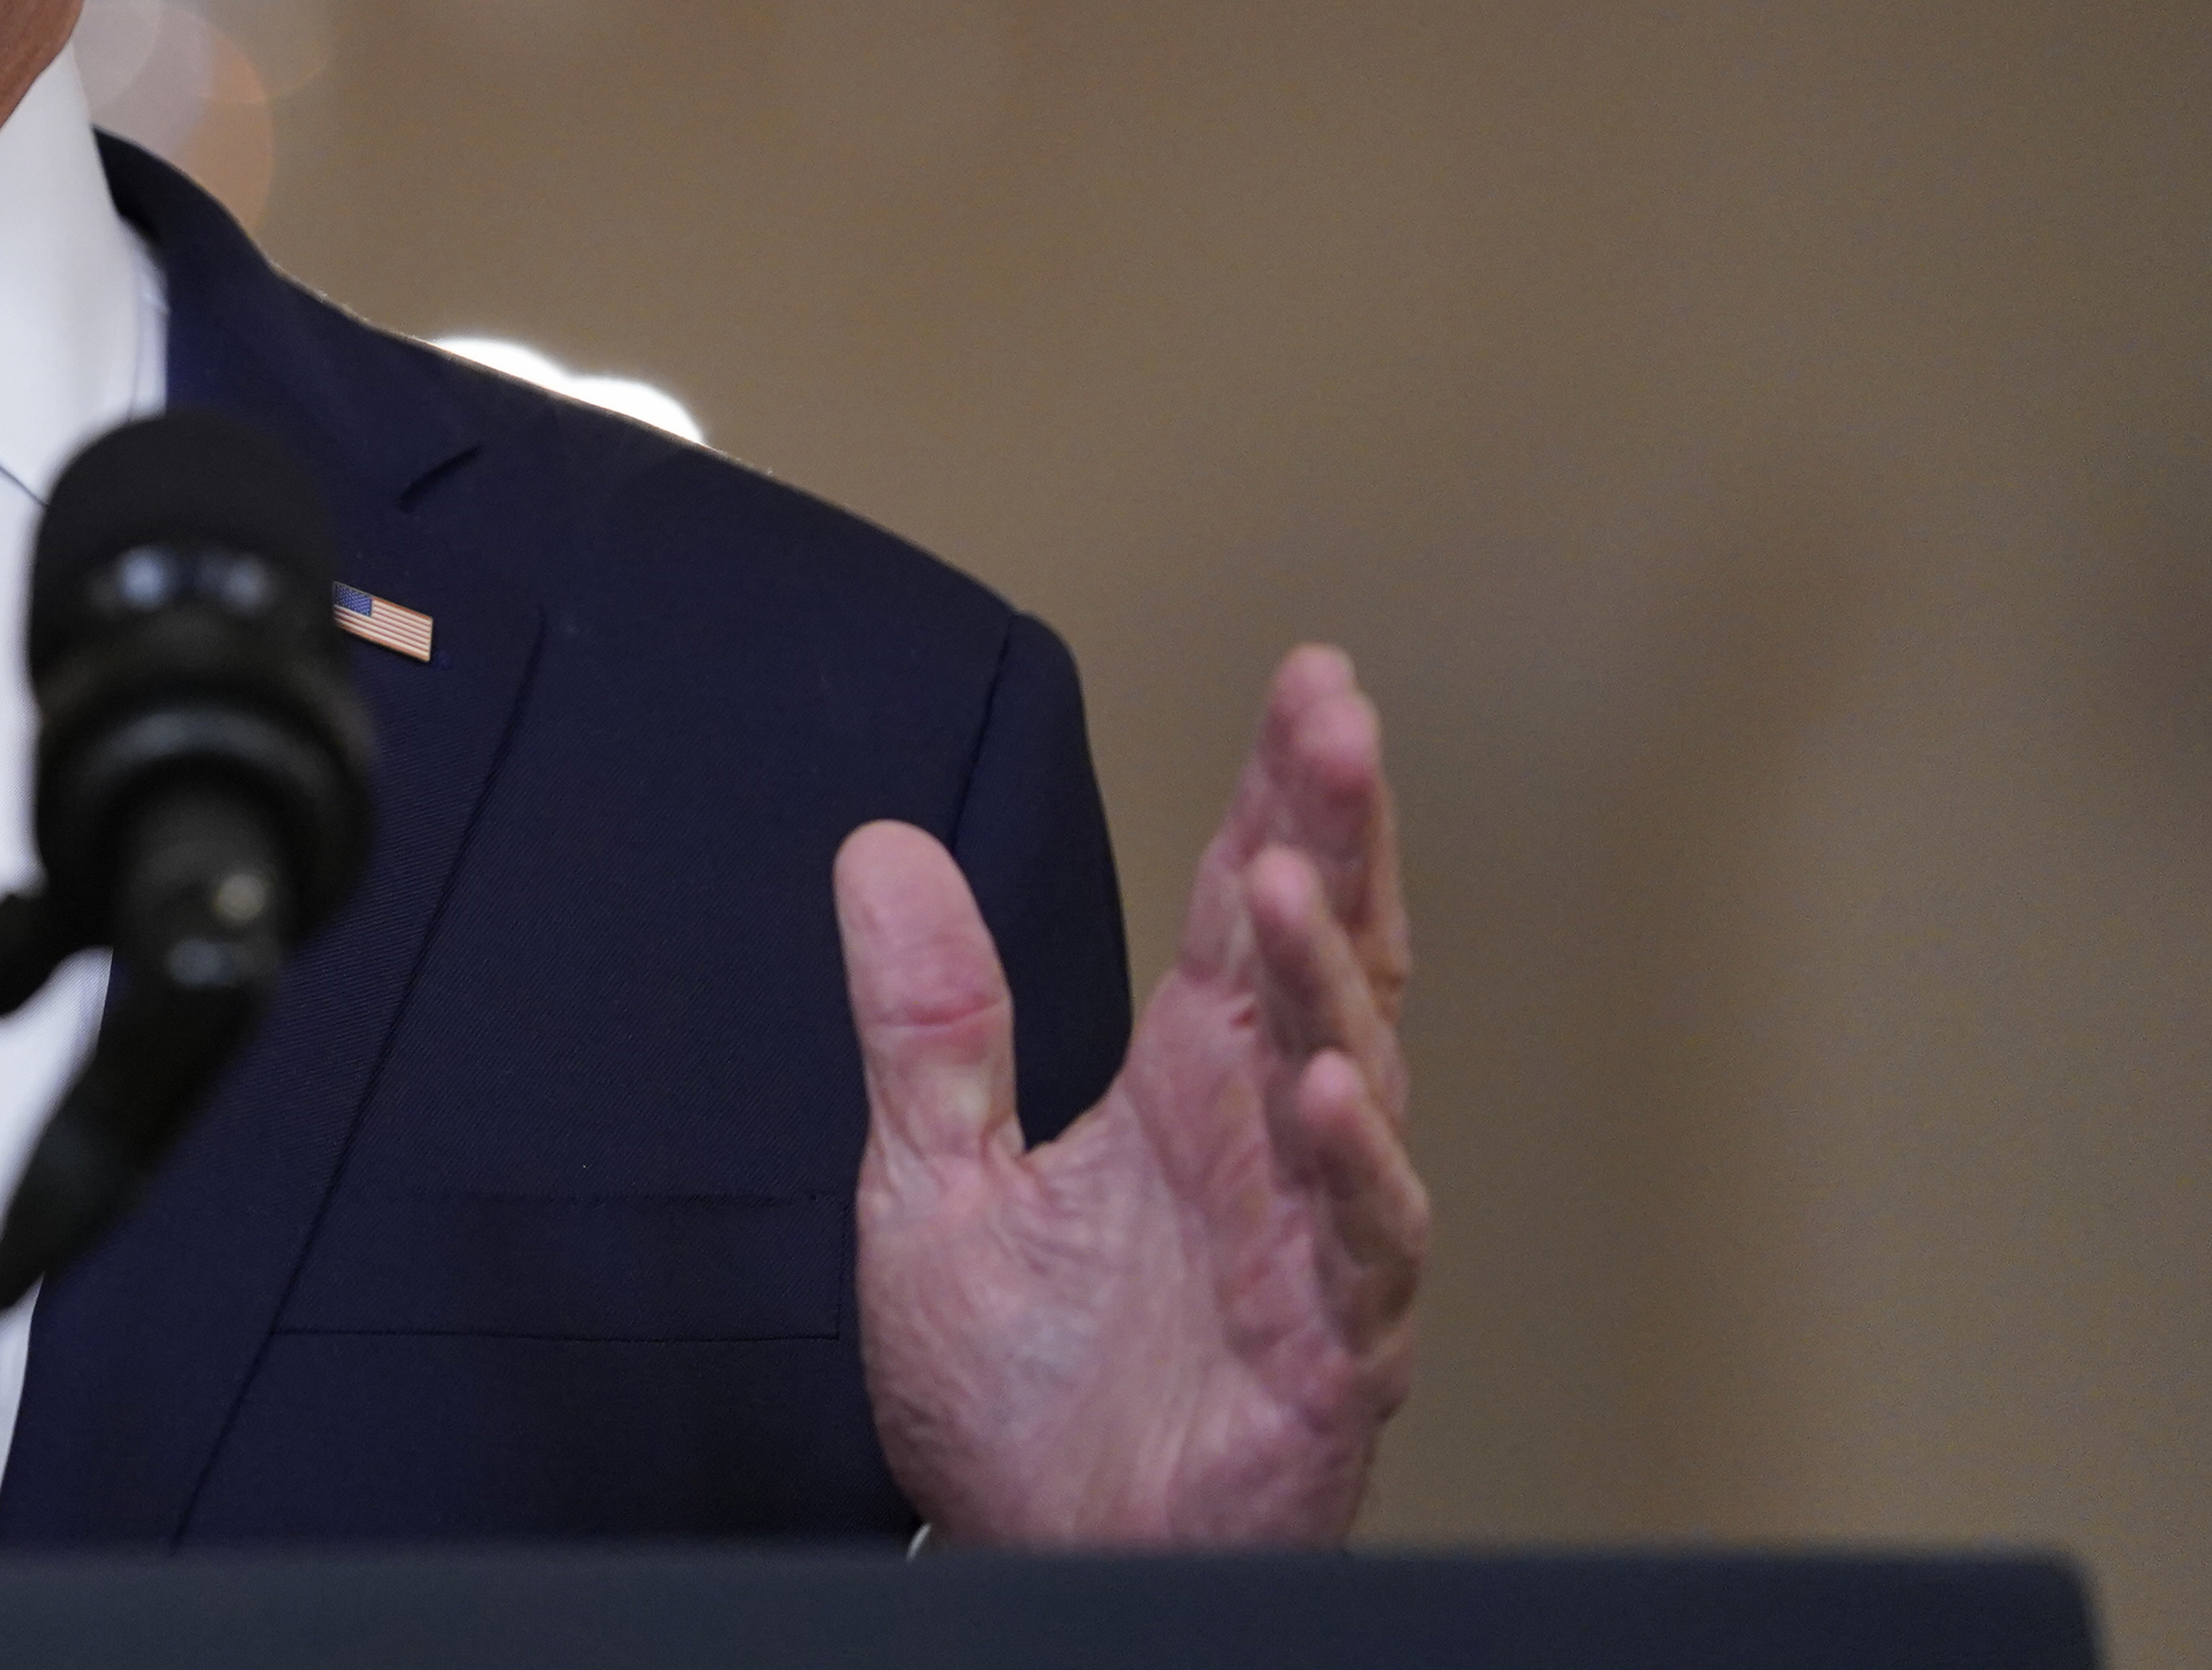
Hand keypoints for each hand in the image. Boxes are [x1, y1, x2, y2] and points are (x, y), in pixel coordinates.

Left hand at [837, 646, 1422, 1543]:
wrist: (1032, 1557)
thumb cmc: (1017, 1397)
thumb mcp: (931, 1180)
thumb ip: (925, 1018)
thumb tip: (880, 847)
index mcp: (1186, 1092)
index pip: (1245, 913)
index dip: (1281, 795)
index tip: (1306, 682)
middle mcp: (1265, 1150)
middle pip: (1326, 961)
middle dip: (1337, 834)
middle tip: (1334, 717)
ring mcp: (1310, 1248)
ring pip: (1353, 1083)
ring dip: (1329, 978)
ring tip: (1288, 873)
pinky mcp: (1326, 1356)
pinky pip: (1361, 1248)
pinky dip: (1353, 1167)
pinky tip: (1328, 1087)